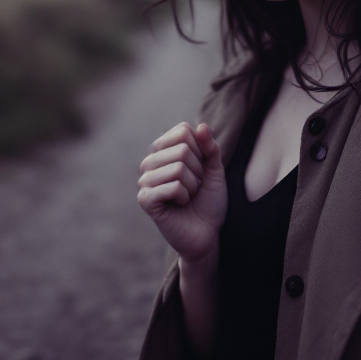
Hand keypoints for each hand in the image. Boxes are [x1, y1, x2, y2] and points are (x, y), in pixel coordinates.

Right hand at [138, 121, 226, 263]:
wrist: (206, 233)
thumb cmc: (208, 199)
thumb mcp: (215, 169)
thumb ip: (210, 147)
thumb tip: (201, 126)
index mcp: (164, 149)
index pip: (183, 131)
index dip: (201, 150)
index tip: (201, 168)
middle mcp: (151, 161)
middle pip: (182, 149)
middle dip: (198, 171)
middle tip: (195, 186)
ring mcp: (145, 180)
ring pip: (178, 168)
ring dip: (192, 185)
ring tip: (188, 195)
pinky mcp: (145, 199)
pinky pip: (173, 186)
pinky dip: (184, 196)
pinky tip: (180, 204)